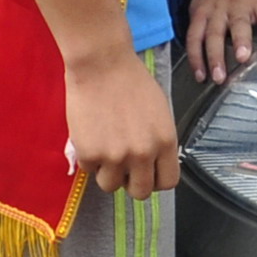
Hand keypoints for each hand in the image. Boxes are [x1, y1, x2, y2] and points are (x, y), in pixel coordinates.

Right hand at [63, 43, 178, 197]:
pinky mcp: (89, 153)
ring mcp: (115, 156)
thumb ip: (158, 141)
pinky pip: (89, 170)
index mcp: (165, 142)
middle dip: (131, 183)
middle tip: (123, 168)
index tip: (147, 173)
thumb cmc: (131, 81)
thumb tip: (153, 164)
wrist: (101, 64)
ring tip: (104, 148)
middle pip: (140, 192)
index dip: (156, 180)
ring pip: (110, 186)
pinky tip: (91, 135)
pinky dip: (88, 157)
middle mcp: (143, 154)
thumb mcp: (159, 113)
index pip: (168, 182)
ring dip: (107, 172)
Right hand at [180, 0, 256, 82]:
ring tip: (218, 77)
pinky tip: (200, 75)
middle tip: (242, 58)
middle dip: (240, 41)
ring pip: (212, 33)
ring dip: (214, 56)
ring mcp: (215, 11)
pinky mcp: (198, 15)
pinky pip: (193, 37)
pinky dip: (194, 57)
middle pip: (238, 23)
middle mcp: (236, 4)